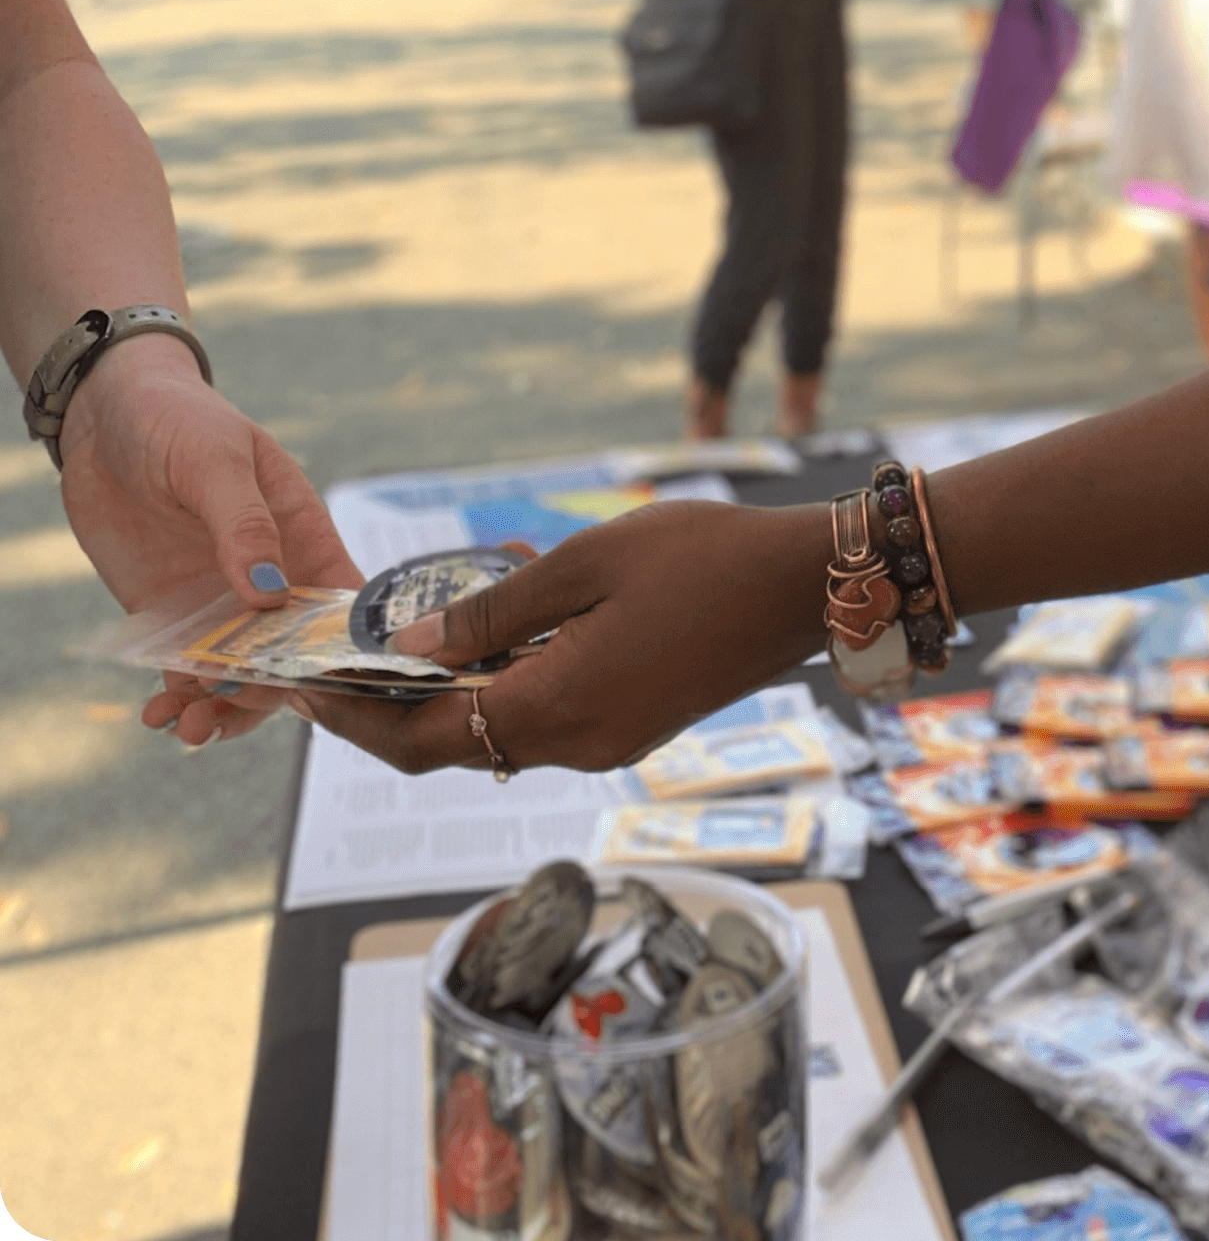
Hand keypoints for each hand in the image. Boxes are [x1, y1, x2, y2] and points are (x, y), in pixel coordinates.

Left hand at [55, 337, 361, 746]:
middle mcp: (273, 583)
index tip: (321, 684)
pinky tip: (157, 714)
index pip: (342, 607)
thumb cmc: (180, 419)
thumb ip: (245, 525)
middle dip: (268, 691)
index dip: (342, 650)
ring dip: (221, 710)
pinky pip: (182, 671)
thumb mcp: (218, 460)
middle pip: (292, 657)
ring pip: (238, 677)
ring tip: (188, 727)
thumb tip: (270, 594)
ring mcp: (221, 604)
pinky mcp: (170, 617)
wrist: (105, 415)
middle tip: (230, 704)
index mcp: (307, 539)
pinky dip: (176, 700)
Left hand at [293, 500, 829, 774]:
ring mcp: (610, 743)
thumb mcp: (585, 564)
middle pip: (453, 746)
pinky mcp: (633, 725)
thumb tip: (408, 650)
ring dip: (454, 687)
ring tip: (421, 622)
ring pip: (500, 729)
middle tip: (341, 661)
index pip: (422, 741)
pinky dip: (507, 680)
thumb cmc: (705, 558)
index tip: (304, 691)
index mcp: (558, 707)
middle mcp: (578, 746)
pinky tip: (505, 622)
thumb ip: (492, 612)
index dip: (354, 720)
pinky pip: (545, 715)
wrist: (808, 586)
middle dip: (391, 708)